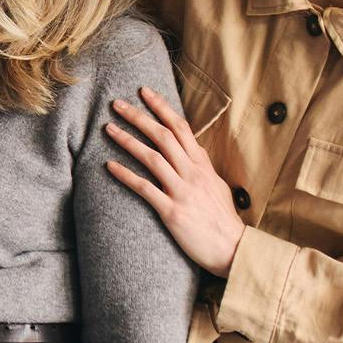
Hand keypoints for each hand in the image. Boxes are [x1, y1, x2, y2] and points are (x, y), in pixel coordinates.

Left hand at [105, 86, 245, 276]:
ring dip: (127, 141)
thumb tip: (191, 152)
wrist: (234, 250)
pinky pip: (144, 188)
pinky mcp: (172, 211)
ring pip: (151, 158)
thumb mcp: (217, 186)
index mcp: (203, 165)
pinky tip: (109, 166)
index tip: (144, 92)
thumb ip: (201, 167)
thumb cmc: (223, 219)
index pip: (181, 128)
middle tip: (115, 104)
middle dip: (138, 117)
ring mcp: (182, 191)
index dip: (161, 108)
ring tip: (107, 128)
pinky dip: (125, 175)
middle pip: (162, 137)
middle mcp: (192, 173)